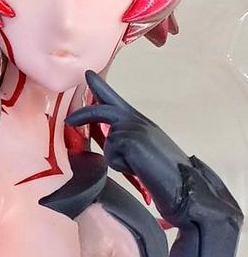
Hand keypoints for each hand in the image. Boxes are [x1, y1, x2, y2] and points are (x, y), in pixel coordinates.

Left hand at [66, 71, 240, 229]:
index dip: (101, 89)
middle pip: (104, 109)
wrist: (181, 181)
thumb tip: (109, 142)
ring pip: (108, 144)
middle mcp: (136, 120)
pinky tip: (140, 168)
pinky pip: (112, 157)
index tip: (88, 75)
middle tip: (74, 106)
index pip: (117, 102)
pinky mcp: (127, 138)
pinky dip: (122, 167)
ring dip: (119, 160)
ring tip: (140, 165)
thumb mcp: (143, 150)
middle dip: (85, 111)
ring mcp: (132, 126)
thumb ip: (127, 140)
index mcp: (141, 121)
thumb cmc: (164, 171)